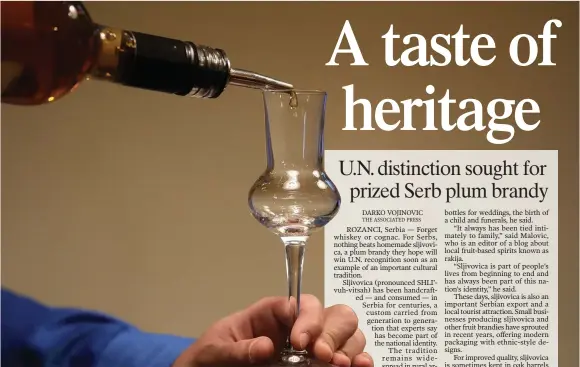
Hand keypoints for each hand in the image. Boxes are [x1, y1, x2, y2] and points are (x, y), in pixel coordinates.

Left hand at [173, 295, 372, 366]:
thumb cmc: (209, 359)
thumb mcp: (215, 352)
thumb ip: (238, 350)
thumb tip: (265, 347)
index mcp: (273, 314)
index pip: (301, 304)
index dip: (308, 319)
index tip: (302, 343)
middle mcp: (298, 327)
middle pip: (333, 315)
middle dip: (334, 333)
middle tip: (322, 356)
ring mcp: (312, 347)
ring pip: (347, 335)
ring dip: (348, 347)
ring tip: (339, 365)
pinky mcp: (320, 365)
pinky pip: (348, 357)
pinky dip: (359, 359)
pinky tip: (361, 365)